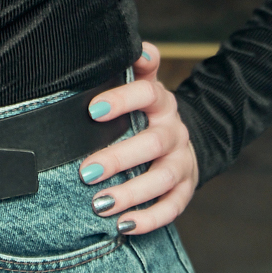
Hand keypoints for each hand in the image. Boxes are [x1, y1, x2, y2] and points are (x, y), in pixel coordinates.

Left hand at [77, 41, 198, 236]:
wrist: (179, 137)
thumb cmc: (144, 112)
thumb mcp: (140, 86)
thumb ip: (132, 68)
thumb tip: (130, 46)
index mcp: (160, 102)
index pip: (146, 93)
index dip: (122, 100)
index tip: (93, 111)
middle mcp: (174, 130)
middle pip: (152, 143)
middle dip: (119, 158)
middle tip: (85, 171)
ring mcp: (182, 160)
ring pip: (162, 178)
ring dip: (131, 193)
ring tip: (100, 204)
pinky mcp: (186, 188)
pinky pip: (173, 206)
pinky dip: (149, 218)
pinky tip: (124, 225)